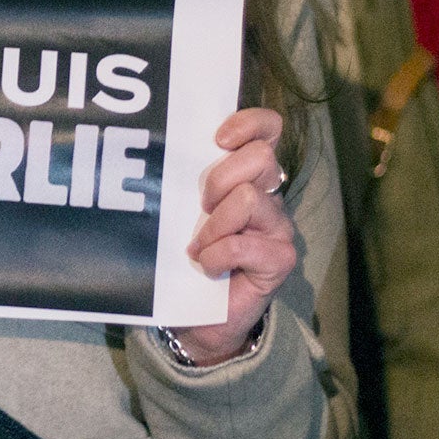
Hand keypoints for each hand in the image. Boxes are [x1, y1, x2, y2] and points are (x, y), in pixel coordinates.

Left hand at [174, 108, 295, 364]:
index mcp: (248, 174)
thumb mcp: (182, 209)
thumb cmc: (185, 255)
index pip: (268, 129)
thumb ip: (185, 179)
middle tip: (200, 207)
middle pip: (259, 157)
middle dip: (219, 178)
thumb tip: (157, 149)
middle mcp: (269, 194)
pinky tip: (207, 267)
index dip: (248, 123)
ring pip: (248, 198)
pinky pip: (244, 243)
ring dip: (214, 225)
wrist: (197, 316)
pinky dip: (217, 256)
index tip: (217, 139)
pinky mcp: (280, 258)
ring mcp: (278, 226)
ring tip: (199, 245)